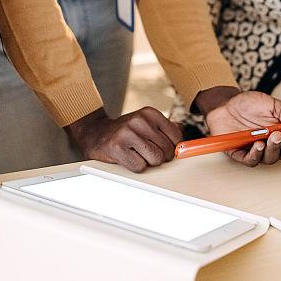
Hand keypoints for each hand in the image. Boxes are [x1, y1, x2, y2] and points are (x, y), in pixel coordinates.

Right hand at [65, 107, 181, 172]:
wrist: (96, 134)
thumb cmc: (126, 132)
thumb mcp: (147, 123)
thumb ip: (167, 127)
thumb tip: (183, 134)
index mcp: (150, 113)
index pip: (176, 138)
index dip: (171, 148)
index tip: (161, 148)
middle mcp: (140, 120)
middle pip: (166, 151)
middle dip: (159, 157)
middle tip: (144, 151)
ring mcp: (127, 133)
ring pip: (155, 160)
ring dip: (148, 162)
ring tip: (136, 153)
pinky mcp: (117, 148)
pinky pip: (139, 167)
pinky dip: (135, 167)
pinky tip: (127, 157)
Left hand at [203, 90, 280, 166]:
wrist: (225, 105)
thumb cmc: (248, 105)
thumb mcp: (272, 105)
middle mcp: (273, 145)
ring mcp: (258, 150)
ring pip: (272, 158)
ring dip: (276, 147)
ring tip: (276, 135)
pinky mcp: (242, 154)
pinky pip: (252, 160)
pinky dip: (256, 154)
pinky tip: (259, 144)